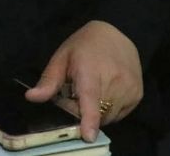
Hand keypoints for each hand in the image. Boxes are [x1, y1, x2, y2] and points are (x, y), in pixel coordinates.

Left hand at [25, 20, 142, 142]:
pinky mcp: (138, 97)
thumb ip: (49, 81)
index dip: (89, 119)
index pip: (91, 99)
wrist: (118, 33)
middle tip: (73, 93)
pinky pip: (119, 114)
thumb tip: (32, 97)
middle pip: (95, 113)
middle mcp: (114, 82)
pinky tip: (103, 93)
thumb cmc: (84, 45)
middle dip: (80, 111)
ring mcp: (129, 90)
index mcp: (90, 71)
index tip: (87, 136)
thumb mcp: (61, 57)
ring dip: (95, 112)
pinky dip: (108, 110)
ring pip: (108, 117)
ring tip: (89, 91)